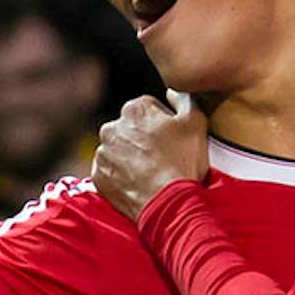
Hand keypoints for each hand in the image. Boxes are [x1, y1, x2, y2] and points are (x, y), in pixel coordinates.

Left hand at [92, 92, 208, 220]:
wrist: (167, 202)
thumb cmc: (182, 162)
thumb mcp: (196, 122)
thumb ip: (183, 99)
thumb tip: (173, 92)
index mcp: (134, 109)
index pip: (147, 109)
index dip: (162, 123)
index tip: (171, 139)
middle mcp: (112, 127)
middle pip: (129, 129)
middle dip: (142, 139)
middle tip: (162, 157)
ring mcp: (103, 153)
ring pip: (117, 150)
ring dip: (129, 157)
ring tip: (150, 172)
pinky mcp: (98, 176)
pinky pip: (109, 171)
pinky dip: (120, 175)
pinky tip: (138, 182)